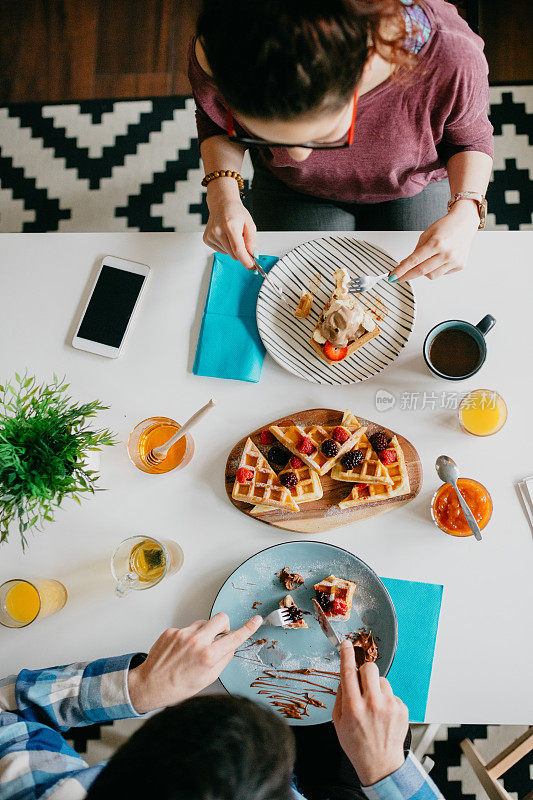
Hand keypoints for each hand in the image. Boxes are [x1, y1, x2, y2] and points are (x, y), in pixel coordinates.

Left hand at [127, 613, 262, 713]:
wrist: (151, 685)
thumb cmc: (178, 686)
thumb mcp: (207, 679)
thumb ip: (222, 660)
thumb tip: (231, 647)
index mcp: (209, 656)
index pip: (234, 638)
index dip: (248, 628)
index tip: (256, 620)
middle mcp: (197, 642)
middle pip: (221, 619)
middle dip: (224, 626)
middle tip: (219, 636)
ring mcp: (183, 634)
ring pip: (204, 623)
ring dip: (205, 632)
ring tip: (195, 650)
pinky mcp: (172, 631)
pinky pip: (187, 628)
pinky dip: (188, 637)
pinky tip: (181, 651)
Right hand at [203, 178, 256, 269]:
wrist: (221, 203)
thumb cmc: (235, 211)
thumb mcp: (249, 223)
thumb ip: (252, 240)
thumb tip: (253, 254)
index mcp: (230, 226)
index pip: (238, 250)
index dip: (246, 261)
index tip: (251, 266)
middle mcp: (218, 231)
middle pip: (233, 254)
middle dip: (242, 253)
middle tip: (244, 243)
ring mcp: (211, 235)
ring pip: (228, 253)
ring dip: (233, 248)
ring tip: (232, 235)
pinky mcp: (207, 239)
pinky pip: (221, 251)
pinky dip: (226, 247)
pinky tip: (225, 236)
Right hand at [332, 640, 408, 786]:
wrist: (381, 765)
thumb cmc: (357, 744)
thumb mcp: (339, 722)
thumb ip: (340, 697)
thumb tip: (345, 676)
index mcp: (353, 707)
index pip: (348, 672)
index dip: (346, 655)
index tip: (346, 644)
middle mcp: (372, 704)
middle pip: (369, 668)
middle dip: (364, 672)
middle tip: (362, 684)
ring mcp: (389, 706)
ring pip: (382, 680)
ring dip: (376, 688)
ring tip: (374, 706)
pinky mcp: (402, 709)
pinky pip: (392, 693)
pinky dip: (387, 700)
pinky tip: (383, 715)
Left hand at [392, 199, 479, 281]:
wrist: (465, 223)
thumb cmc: (446, 226)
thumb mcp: (427, 233)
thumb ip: (416, 250)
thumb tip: (407, 265)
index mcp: (436, 243)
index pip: (414, 260)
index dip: (402, 270)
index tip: (393, 276)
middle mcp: (446, 253)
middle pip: (421, 271)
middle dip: (407, 275)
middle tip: (399, 277)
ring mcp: (454, 261)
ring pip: (431, 275)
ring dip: (424, 271)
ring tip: (427, 260)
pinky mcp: (459, 265)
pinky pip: (441, 273)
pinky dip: (436, 269)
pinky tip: (440, 259)